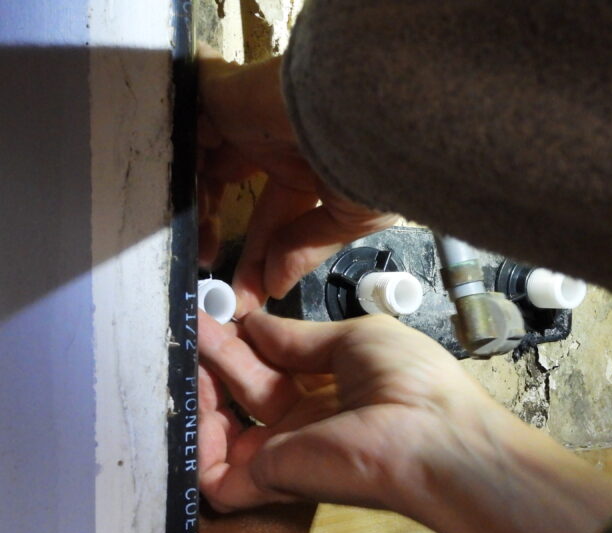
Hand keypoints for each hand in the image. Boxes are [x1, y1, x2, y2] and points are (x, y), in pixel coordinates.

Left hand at [198, 48, 397, 313]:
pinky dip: (177, 168)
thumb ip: (306, 249)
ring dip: (197, 212)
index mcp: (311, 166)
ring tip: (201, 253)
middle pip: (232, 189)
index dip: (263, 254)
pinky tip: (182, 208)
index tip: (252, 296)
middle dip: (222, 237)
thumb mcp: (349, 219)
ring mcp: (246, 116)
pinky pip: (184, 131)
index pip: (276, 213)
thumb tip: (274, 288)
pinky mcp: (219, 96)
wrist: (366, 113)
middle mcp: (276, 140)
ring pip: (202, 163)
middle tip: (217, 285)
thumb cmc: (373, 164)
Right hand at [198, 310, 507, 513]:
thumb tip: (256, 324)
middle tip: (189, 324)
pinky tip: (188, 402)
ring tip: (184, 352)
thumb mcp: (355, 339)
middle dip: (217, 353)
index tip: (217, 312)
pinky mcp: (271, 479)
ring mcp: (288, 451)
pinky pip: (217, 475)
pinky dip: (195, 447)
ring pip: (224, 428)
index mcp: (335, 384)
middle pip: (248, 387)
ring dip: (200, 392)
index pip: (277, 361)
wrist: (430, 435)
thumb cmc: (409, 379)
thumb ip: (299, 338)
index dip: (247, 338)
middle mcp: (309, 418)